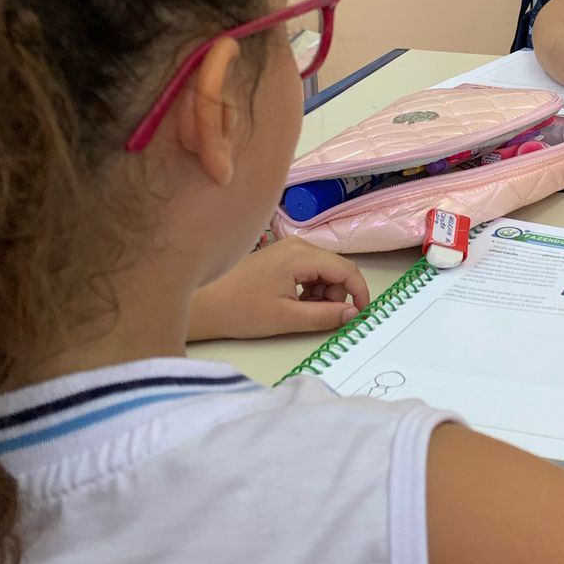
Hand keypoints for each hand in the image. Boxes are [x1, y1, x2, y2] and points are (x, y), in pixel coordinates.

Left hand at [187, 238, 369, 340]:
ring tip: (300, 312)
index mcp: (301, 255)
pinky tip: (291, 303)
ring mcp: (287, 248)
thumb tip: (354, 314)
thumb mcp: (287, 318)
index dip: (360, 293)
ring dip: (322, 294)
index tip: (361, 316)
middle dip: (337, 295)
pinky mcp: (278, 256)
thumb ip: (325, 316)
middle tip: (320, 317)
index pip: (347, 270)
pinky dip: (309, 288)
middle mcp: (297, 245)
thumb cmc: (241, 311)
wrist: (203, 303)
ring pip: (322, 270)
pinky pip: (308, 270)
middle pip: (335, 269)